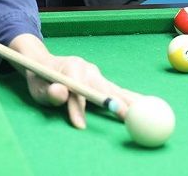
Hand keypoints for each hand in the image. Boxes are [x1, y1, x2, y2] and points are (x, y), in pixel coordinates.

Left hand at [7, 34, 138, 128]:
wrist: (42, 63)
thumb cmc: (40, 78)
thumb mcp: (38, 87)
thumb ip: (50, 92)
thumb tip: (60, 94)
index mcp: (72, 67)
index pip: (77, 90)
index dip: (80, 108)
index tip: (83, 125)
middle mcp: (87, 69)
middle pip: (105, 88)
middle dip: (119, 102)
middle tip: (132, 116)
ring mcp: (96, 74)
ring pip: (115, 88)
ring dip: (130, 99)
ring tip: (149, 108)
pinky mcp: (100, 80)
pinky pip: (116, 91)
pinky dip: (129, 98)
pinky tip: (143, 104)